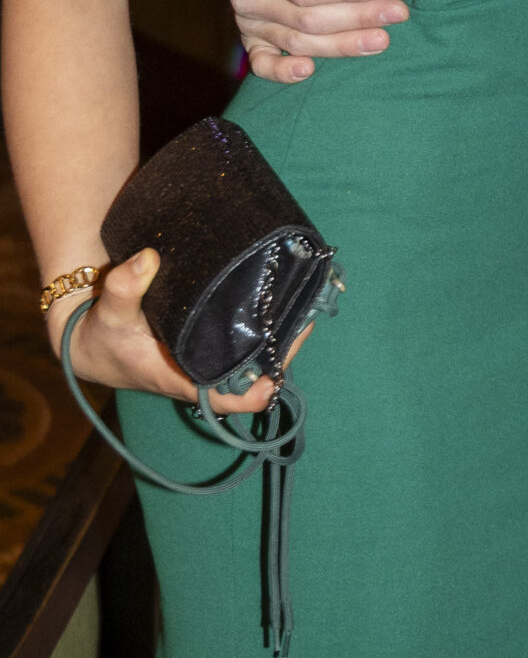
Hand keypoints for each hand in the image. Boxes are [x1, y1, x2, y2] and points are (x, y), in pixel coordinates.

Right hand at [55, 249, 308, 414]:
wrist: (92, 342)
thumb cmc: (103, 336)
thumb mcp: (110, 314)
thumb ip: (125, 288)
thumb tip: (148, 259)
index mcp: (183, 379)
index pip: (229, 399)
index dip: (257, 391)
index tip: (277, 373)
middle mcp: (202, 375)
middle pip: (253, 373)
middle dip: (280, 349)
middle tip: (304, 316)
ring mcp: (208, 360)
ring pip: (252, 356)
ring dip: (276, 335)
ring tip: (302, 301)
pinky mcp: (208, 343)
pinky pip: (242, 340)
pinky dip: (261, 323)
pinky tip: (279, 297)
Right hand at [211, 0, 406, 82]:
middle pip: (307, 19)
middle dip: (356, 18)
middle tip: (398, 13)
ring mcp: (249, 23)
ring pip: (298, 43)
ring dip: (341, 46)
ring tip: (381, 41)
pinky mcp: (251, 38)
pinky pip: (262, 63)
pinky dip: (282, 73)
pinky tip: (310, 72)